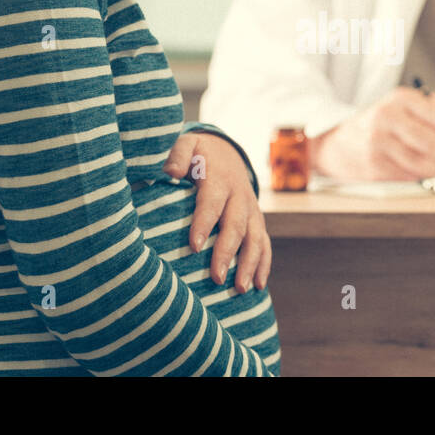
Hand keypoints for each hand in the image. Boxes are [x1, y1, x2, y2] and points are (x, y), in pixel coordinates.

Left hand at [162, 132, 271, 292]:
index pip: (211, 203)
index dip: (204, 223)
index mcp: (220, 179)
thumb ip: (178, 155)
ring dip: (249, 264)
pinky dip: (264, 264)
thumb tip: (169, 172)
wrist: (226, 152)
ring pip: (255, 238)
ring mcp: (252, 210)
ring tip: (240, 289)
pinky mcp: (257, 221)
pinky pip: (265, 244)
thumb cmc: (199, 155)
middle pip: (236, 226)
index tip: (195, 246)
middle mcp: (240, 196)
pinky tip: (259, 286)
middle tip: (217, 278)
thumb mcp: (188, 146)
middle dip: (227, 253)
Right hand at [308, 87, 434, 179]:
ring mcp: (377, 141)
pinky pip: (409, 178)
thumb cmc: (380, 126)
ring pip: (425, 166)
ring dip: (431, 170)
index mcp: (400, 98)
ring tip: (425, 164)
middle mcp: (386, 116)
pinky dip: (414, 177)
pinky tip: (407, 168)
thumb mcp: (403, 110)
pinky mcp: (373, 165)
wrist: (337, 143)